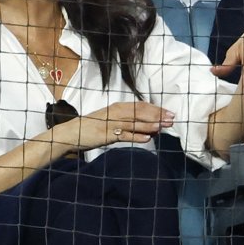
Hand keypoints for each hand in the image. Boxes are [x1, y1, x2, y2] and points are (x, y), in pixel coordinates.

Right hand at [52, 101, 173, 151]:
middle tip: (171, 119)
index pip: (141, 106)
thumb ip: (129, 124)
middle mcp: (116, 112)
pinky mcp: (107, 134)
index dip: (156, 109)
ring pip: (134, 122)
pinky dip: (136, 136)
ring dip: (150, 124)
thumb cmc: (92, 127)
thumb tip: (150, 128)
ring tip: (163, 127)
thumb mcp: (111, 121)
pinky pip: (124, 135)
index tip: (169, 112)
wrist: (72, 133)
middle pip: (140, 112)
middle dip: (157, 115)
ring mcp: (111, 123)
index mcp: (118, 107)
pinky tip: (147, 138)